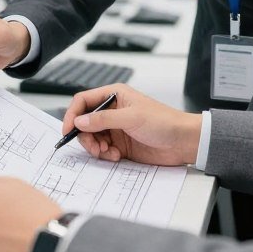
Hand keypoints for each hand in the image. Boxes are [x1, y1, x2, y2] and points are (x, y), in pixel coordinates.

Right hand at [61, 84, 201, 165]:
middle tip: (93, 147)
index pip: (84, 101)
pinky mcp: (121, 144)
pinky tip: (115, 156)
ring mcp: (116, 128)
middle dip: (85, 136)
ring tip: (106, 153)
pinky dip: (104, 155)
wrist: (184, 142)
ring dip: (95, 147)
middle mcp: (113, 110)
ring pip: (92, 137)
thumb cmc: (165, 122)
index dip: (73, 114)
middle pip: (85, 122)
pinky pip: (103, 149)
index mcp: (115, 95)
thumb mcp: (132, 118)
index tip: (68, 130)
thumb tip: (80, 121)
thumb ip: (104, 119)